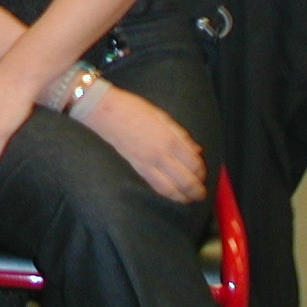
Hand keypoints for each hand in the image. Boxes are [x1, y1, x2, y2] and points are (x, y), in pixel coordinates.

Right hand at [78, 85, 206, 202]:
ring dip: (183, 196)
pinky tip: (171, 195)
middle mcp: (160, 154)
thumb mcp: (161, 115)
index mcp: (169, 138)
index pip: (193, 162)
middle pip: (185, 180)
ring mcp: (147, 163)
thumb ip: (180, 134)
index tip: (202, 172)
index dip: (201, 171)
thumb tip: (196, 150)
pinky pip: (154, 185)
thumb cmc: (132, 107)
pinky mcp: (135, 167)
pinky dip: (166, 194)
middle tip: (201, 193)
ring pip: (170, 188)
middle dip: (196, 190)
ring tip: (189, 199)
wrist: (104, 110)